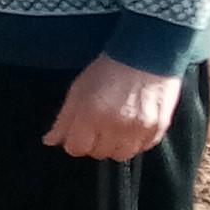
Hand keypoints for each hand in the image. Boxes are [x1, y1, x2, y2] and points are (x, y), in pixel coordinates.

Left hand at [44, 57, 180, 161]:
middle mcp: (115, 126)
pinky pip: (143, 148)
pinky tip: (132, 127)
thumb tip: (50, 141)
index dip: (74, 142)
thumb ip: (64, 119)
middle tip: (98, 127)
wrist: (147, 54)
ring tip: (115, 129)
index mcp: (91, 115)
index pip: (76, 148)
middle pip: (99, 153)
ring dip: (115, 146)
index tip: (78, 134)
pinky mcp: (159, 128)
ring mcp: (139, 129)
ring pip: (122, 155)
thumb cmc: (108, 69)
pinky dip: (136, 142)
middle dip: (94, 143)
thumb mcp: (78, 90)